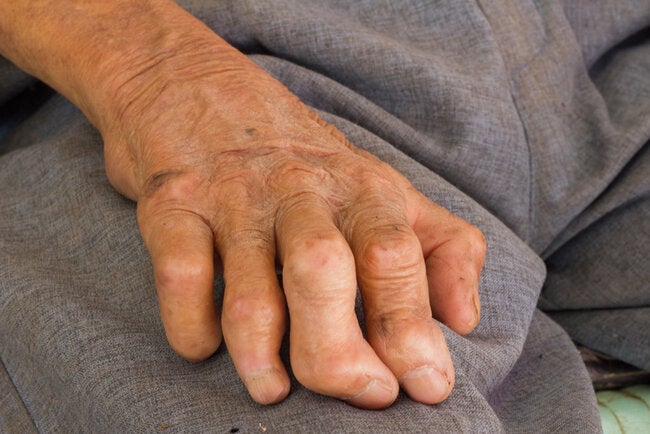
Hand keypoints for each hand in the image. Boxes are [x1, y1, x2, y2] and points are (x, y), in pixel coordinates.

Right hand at [100, 33, 484, 408]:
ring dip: (263, 360)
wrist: (199, 89)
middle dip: (339, 356)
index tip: (423, 385)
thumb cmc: (304, 163)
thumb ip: (441, 247)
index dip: (412, 331)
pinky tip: (208, 346)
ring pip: (252, 296)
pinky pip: (182, 280)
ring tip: (274, 389)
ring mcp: (232, 198)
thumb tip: (465, 320)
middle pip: (324, 276)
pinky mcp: (172, 206)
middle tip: (356, 393)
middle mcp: (299, 190)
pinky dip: (193, 331)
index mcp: (361, 189)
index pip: (394, 258)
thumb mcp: (383, 190)